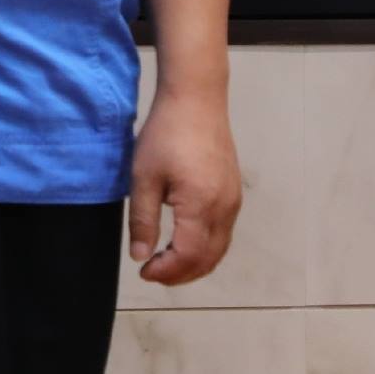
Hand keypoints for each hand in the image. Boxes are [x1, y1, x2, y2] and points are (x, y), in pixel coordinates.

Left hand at [129, 83, 243, 284]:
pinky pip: (224, 233)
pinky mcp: (234, 193)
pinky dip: (206, 248)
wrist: (196, 99)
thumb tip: (140, 256)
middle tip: (153, 272)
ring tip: (167, 263)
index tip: (144, 271)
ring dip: (195, 263)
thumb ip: (142, 220)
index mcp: (201, 205)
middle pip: (209, 258)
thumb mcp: (144, 177)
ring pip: (220, 248)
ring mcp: (234, 201)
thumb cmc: (165, 134)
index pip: (189, 256)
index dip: (167, 271)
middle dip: (181, 274)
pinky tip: (185, 242)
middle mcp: (225, 208)